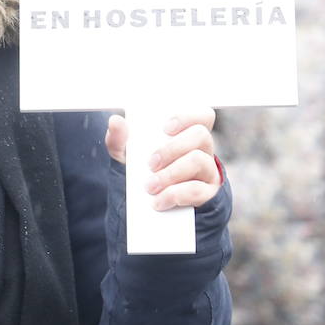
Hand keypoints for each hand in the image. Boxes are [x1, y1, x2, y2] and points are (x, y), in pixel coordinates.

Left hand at [105, 108, 220, 209]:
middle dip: (172, 148)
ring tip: (150, 186)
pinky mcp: (208, 194)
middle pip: (200, 135)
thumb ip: (120, 139)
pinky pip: (198, 190)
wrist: (147, 209)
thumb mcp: (128, 156)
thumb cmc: (143, 172)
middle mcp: (202, 149)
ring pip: (199, 161)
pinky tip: (159, 201)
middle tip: (151, 163)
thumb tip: (116, 121)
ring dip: (171, 173)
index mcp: (186, 135)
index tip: (166, 128)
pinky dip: (175, 195)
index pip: (202, 116)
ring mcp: (208, 171)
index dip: (188, 117)